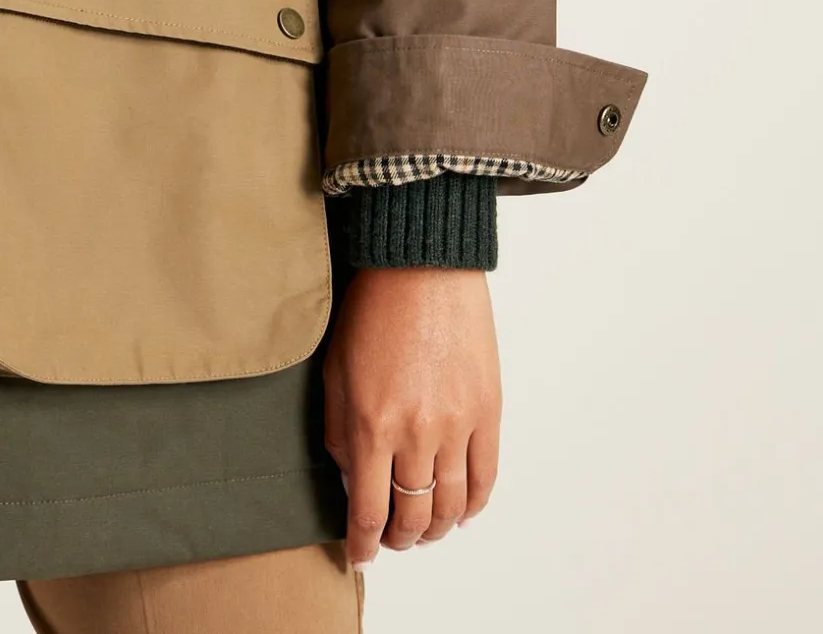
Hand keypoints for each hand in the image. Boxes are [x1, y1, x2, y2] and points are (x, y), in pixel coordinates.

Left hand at [323, 265, 500, 566]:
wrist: (422, 268)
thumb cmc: (372, 310)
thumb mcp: (334, 371)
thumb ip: (338, 432)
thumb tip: (351, 478)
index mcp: (371, 424)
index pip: (368, 511)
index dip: (363, 544)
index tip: (359, 555)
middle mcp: (416, 433)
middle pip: (413, 516)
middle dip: (399, 538)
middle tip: (391, 539)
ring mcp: (457, 425)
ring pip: (451, 506)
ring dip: (437, 528)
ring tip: (424, 529)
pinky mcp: (488, 412)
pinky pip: (485, 478)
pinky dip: (474, 505)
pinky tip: (461, 510)